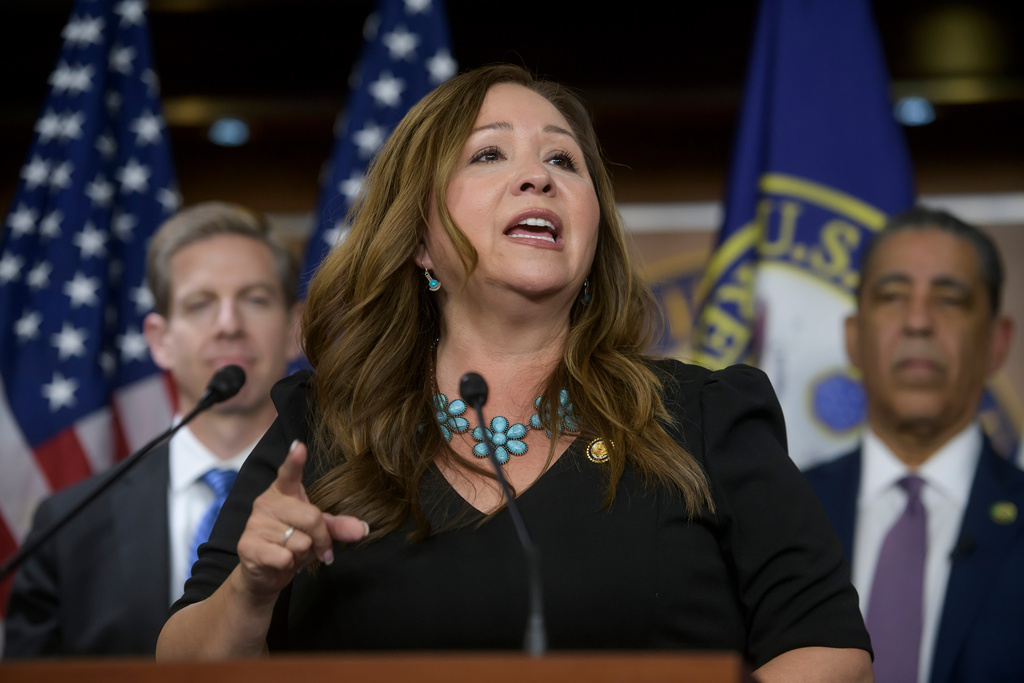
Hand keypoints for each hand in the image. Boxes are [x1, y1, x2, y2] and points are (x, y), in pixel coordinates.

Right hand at [235, 440, 368, 602]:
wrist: (264, 572)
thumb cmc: (292, 544)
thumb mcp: (318, 532)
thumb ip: (338, 527)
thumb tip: (363, 530)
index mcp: (284, 491)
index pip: (289, 473)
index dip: (294, 460)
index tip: (299, 446)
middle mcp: (267, 502)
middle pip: (311, 517)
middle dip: (321, 539)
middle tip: (316, 549)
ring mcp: (255, 522)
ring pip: (300, 541)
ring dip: (302, 554)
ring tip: (290, 553)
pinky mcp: (247, 545)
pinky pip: (284, 557)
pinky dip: (289, 564)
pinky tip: (279, 562)